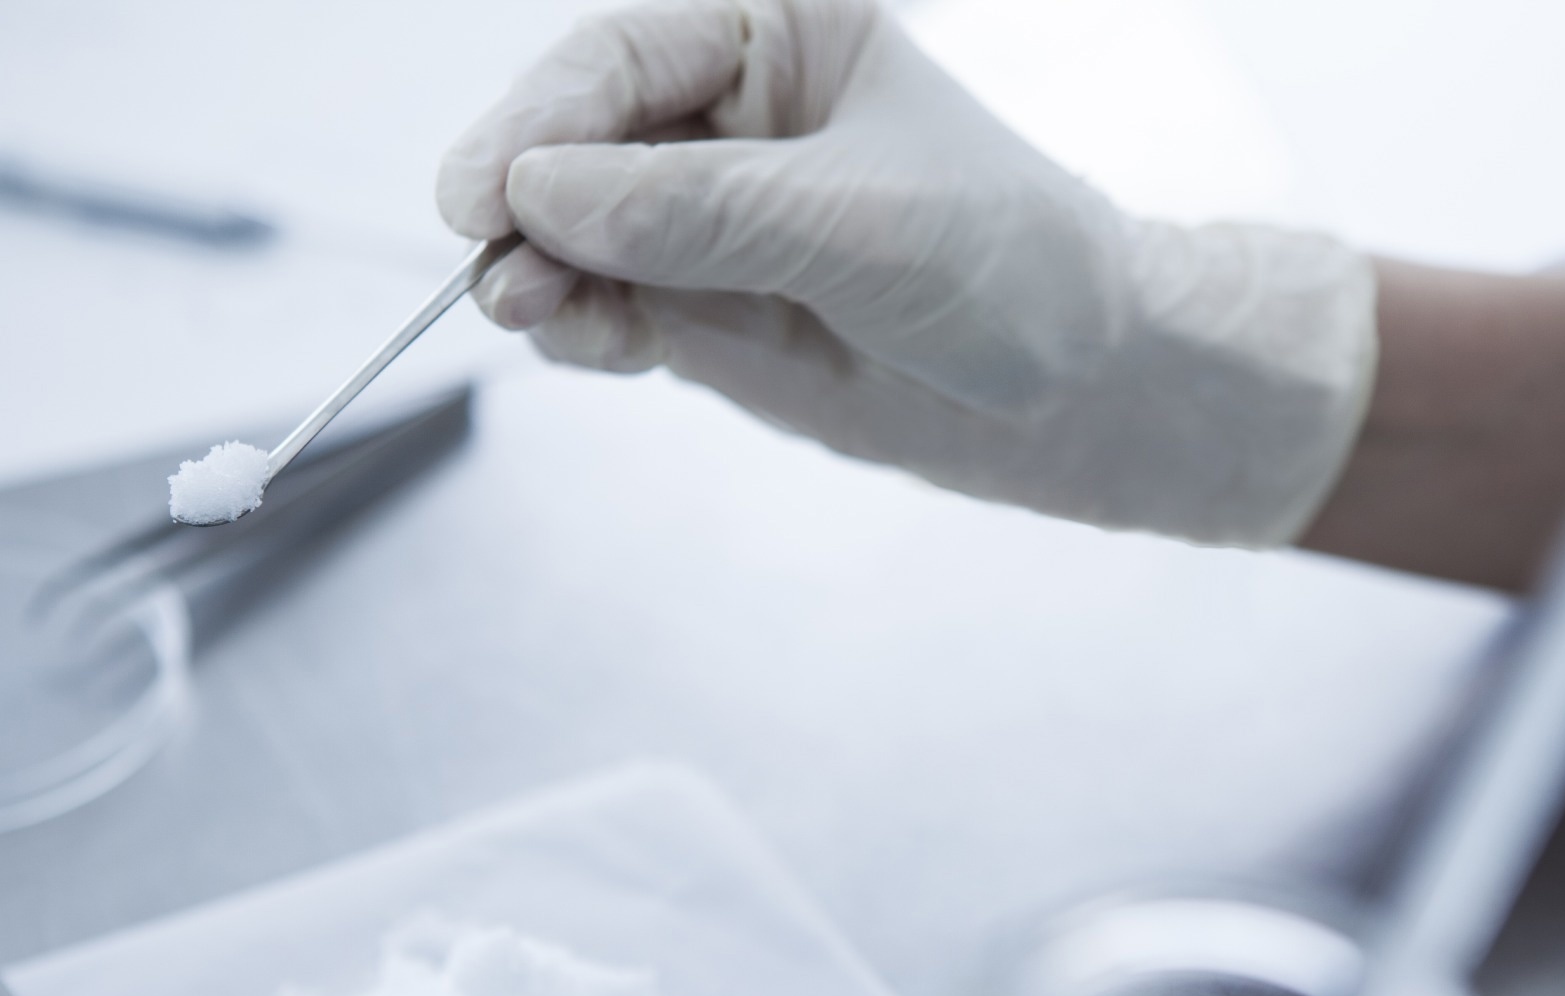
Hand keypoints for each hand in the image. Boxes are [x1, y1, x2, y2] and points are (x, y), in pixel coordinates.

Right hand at [437, 0, 1375, 544]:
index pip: (622, 56)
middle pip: (574, 141)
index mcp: (777, 35)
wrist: (1075, 390)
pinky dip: (577, 326)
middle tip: (496, 265)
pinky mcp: (700, 307)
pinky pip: (603, 308)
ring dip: (537, 273)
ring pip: (571, 234)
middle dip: (525, 203)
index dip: (542, 118)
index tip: (489, 192)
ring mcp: (705, 219)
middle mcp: (726, 118)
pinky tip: (582, 339)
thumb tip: (545, 199)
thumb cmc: (1009, 264)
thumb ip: (704, 211)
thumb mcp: (862, 223)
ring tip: (533, 312)